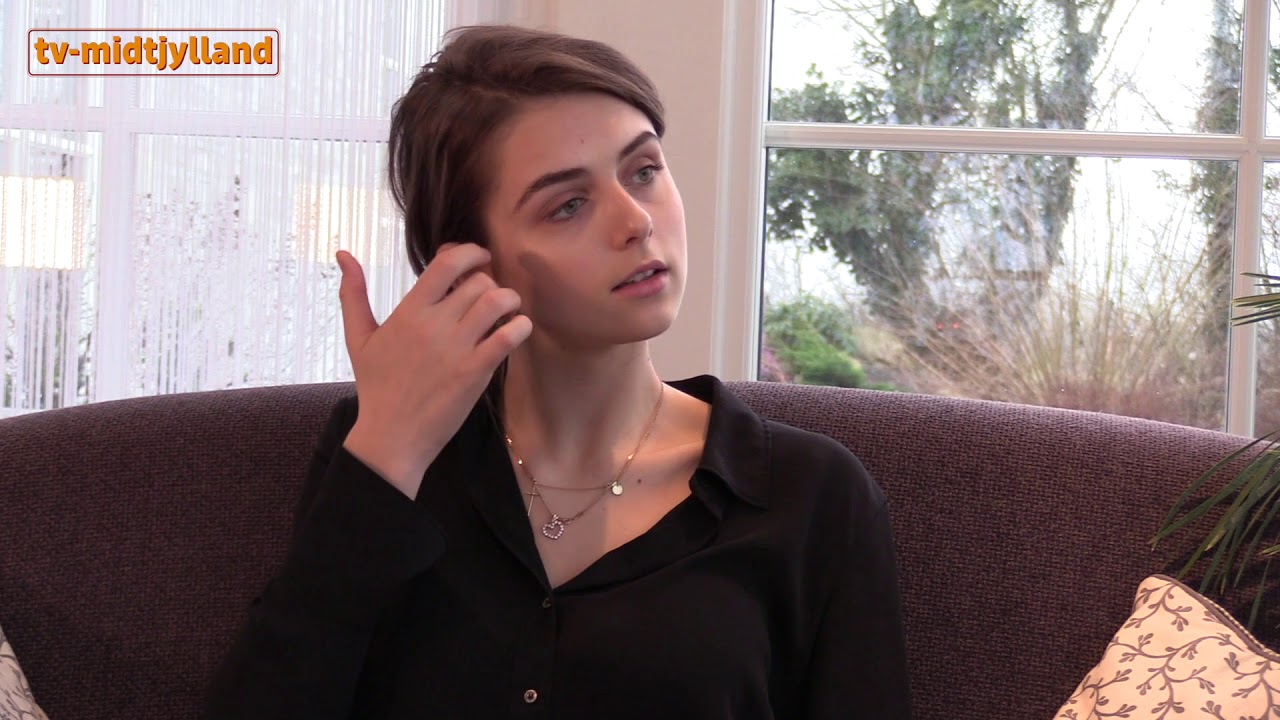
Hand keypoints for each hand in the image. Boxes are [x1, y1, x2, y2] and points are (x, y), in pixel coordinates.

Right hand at [335, 243, 531, 498]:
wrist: (391, 437)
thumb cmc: (376, 386)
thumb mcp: (359, 337)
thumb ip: (353, 293)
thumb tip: (343, 253)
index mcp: (409, 312)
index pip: (446, 263)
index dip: (470, 252)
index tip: (480, 257)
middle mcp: (433, 325)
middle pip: (477, 282)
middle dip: (490, 283)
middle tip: (490, 296)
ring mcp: (456, 348)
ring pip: (496, 302)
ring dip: (509, 300)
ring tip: (508, 310)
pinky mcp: (475, 372)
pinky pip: (508, 337)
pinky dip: (520, 327)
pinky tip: (517, 329)